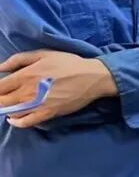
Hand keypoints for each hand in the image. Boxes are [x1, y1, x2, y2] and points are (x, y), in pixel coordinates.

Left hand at [0, 51, 117, 127]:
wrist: (92, 77)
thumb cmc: (68, 63)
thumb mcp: (44, 54)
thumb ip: (19, 59)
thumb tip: (0, 68)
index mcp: (25, 75)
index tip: (0, 88)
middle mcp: (27, 92)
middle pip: (1, 101)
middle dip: (0, 99)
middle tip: (4, 96)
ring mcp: (36, 105)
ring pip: (10, 112)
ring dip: (6, 109)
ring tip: (9, 103)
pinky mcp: (46, 114)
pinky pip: (24, 122)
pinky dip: (15, 122)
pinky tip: (13, 117)